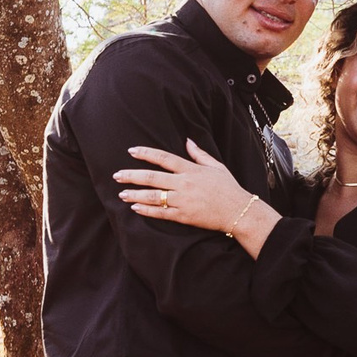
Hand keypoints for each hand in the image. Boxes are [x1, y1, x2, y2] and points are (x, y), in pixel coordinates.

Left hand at [117, 139, 271, 234]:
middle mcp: (184, 184)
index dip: (146, 153)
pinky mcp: (184, 216)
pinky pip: (161, 213)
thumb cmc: (229, 188)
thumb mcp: (217, 167)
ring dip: (135, 194)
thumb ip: (200, 154)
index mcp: (191, 170)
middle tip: (117, 176)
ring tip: (122, 193)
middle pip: (152, 177)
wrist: (239, 211)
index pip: (163, 158)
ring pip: (153, 196)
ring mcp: (183, 200)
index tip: (131, 151)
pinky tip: (135, 208)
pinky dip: (147, 210)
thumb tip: (187, 140)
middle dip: (132, 176)